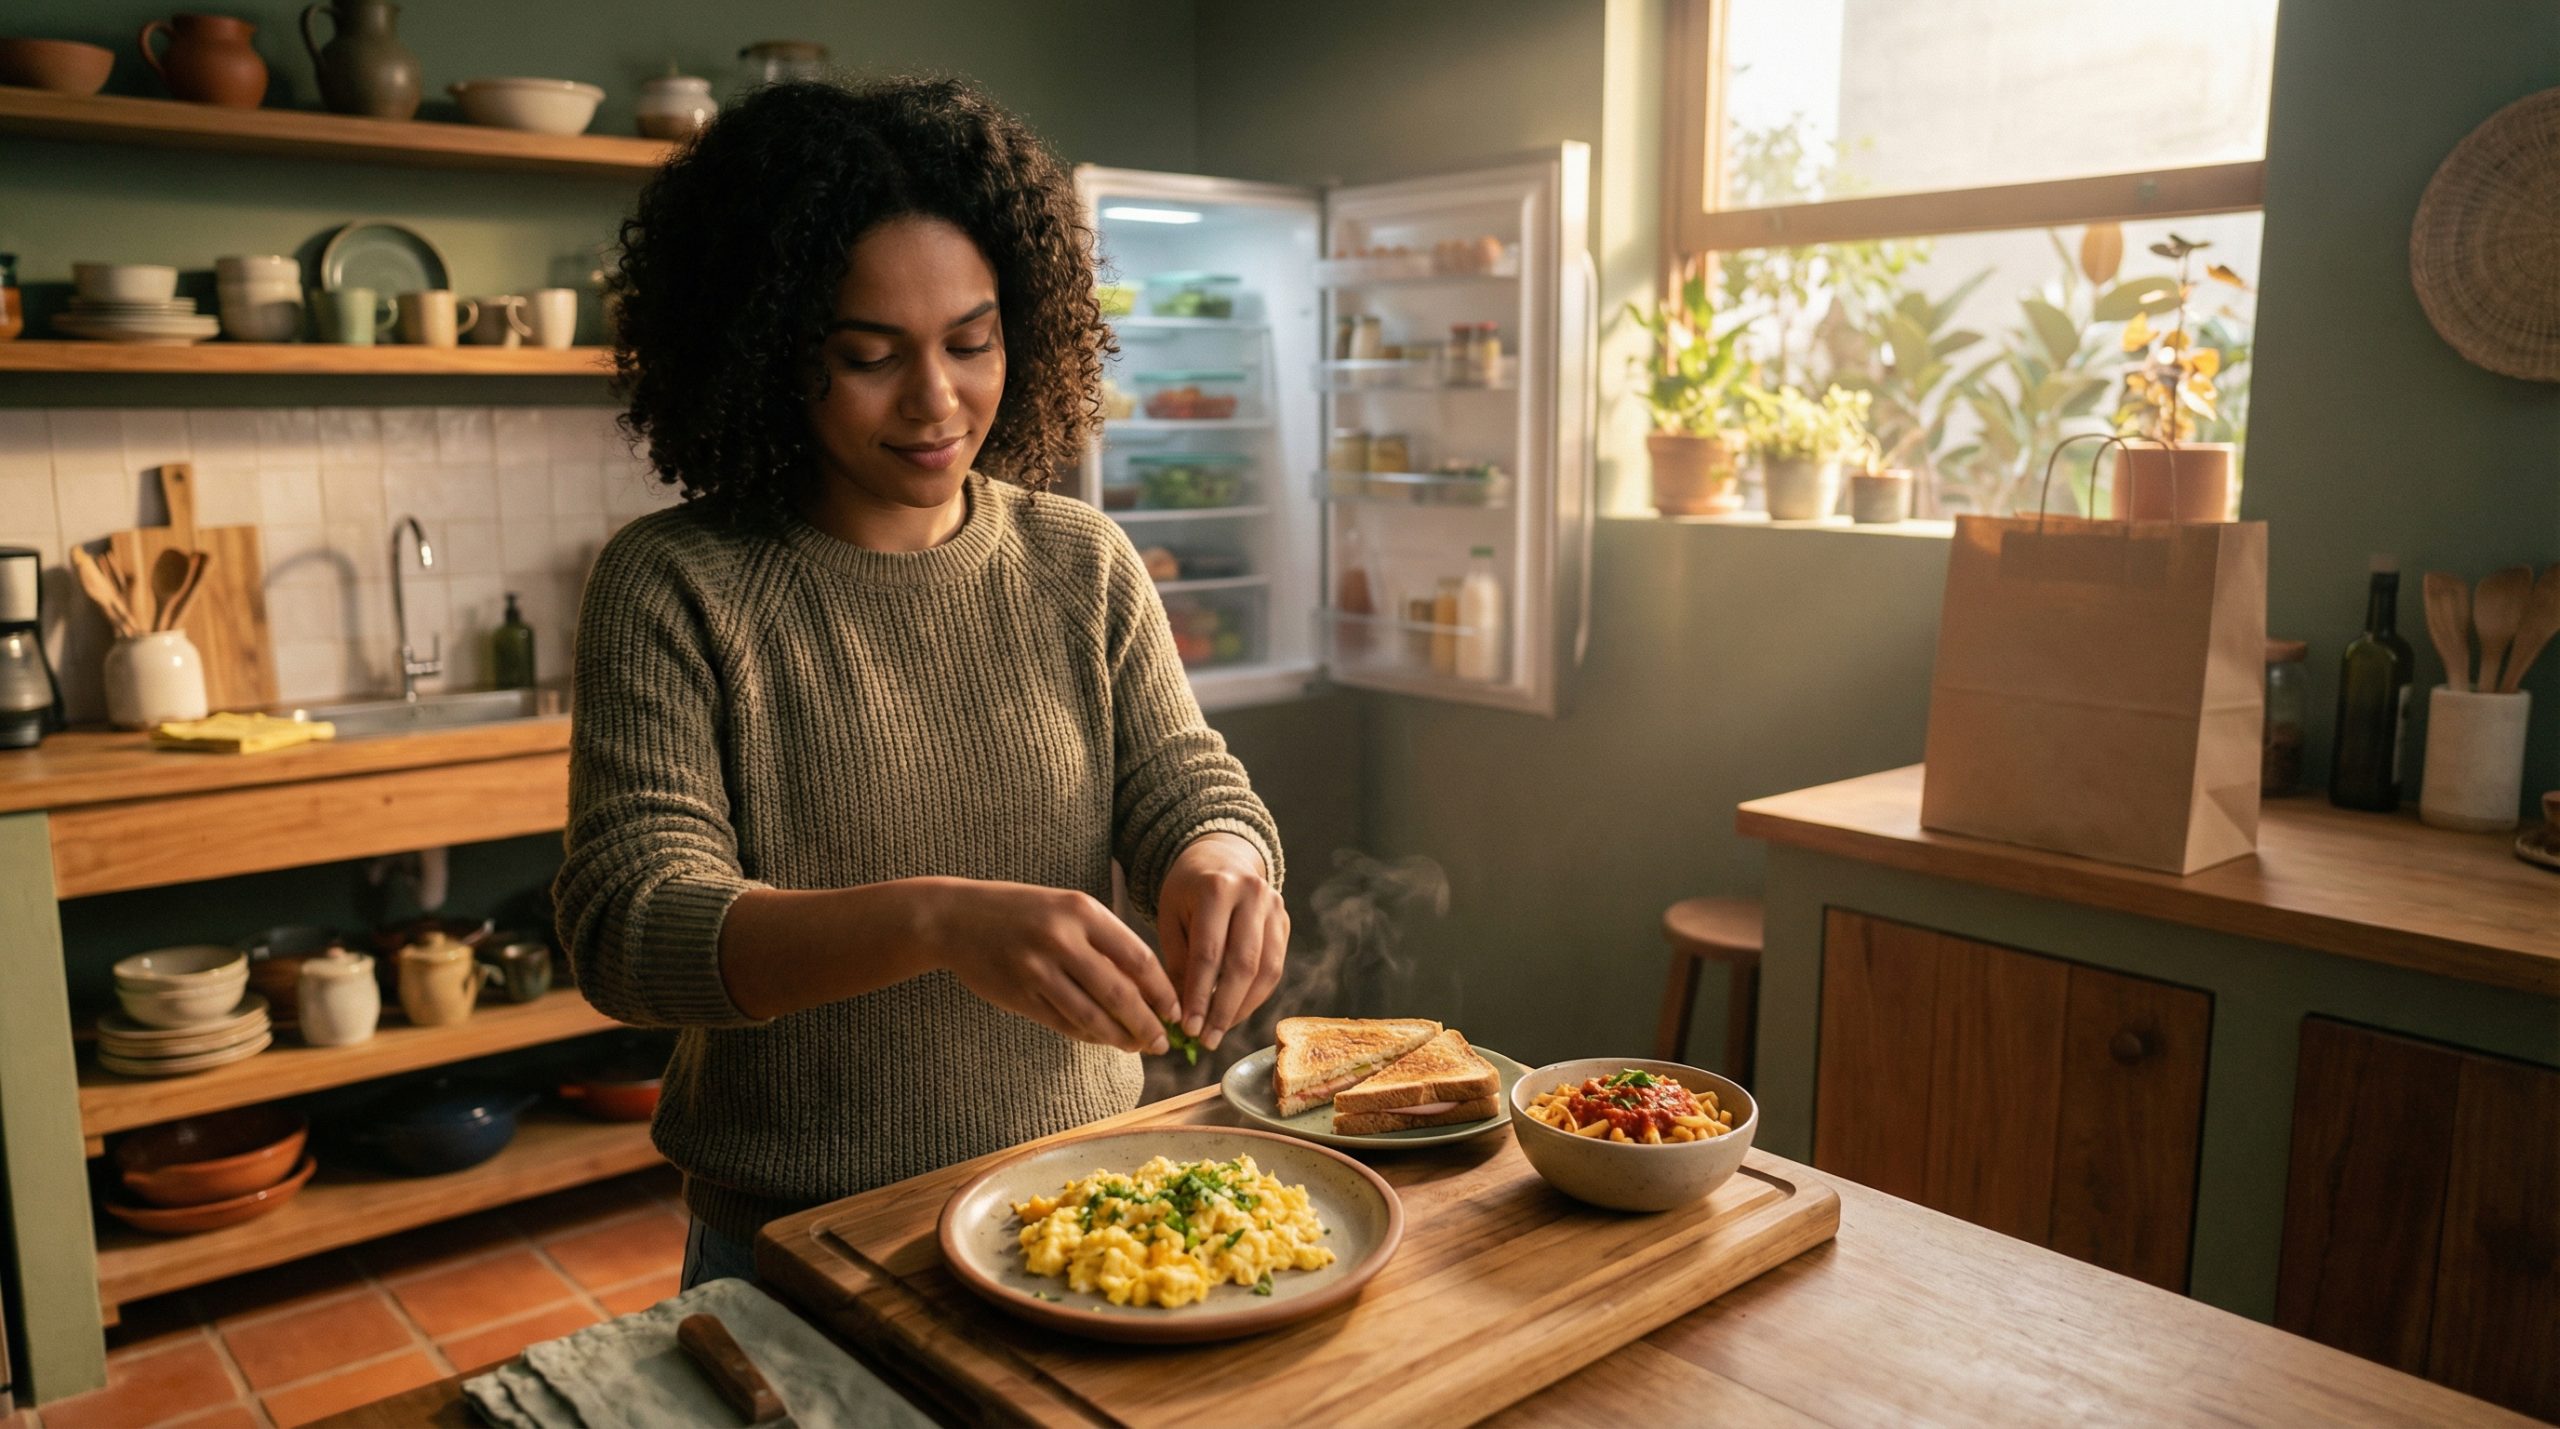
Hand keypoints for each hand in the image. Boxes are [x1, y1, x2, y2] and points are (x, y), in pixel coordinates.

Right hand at [925, 879, 1179, 1052]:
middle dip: (1147, 1023)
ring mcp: (1037, 969)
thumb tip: (1149, 990)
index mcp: (1082, 911)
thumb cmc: (1023, 913)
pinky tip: (1103, 1039)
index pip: (1138, 958)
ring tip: (1136, 1047)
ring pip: (1092, 1015)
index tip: (1177, 1011)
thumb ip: (1104, 942)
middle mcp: (1061, 939)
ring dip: (1120, 1037)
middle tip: (1162, 1043)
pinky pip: (1064, 1024)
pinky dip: (1088, 1035)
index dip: (1163, 992)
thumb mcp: (1066, 910)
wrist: (956, 917)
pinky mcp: (1019, 994)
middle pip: (1120, 993)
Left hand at [1157, 833, 1286, 1049]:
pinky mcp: (1285, 922)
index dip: (1200, 995)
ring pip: (1266, 970)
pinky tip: (1236, 1012)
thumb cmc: (1187, 892)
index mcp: (1216, 888)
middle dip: (1224, 1009)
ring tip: (1220, 1030)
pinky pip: (1275, 968)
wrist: (1222, 858)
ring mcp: (1275, 907)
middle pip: (1243, 964)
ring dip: (1243, 1008)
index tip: (1188, 1029)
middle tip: (1207, 1039)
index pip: (1209, 953)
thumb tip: (1180, 1016)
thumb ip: (1176, 963)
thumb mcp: (1170, 918)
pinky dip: (1256, 996)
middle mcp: (1252, 895)